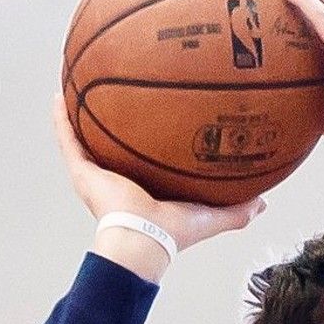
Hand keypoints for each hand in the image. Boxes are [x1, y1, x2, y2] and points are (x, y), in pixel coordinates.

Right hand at [54, 94, 265, 280]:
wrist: (146, 238)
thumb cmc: (177, 231)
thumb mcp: (214, 214)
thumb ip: (239, 208)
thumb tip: (264, 202)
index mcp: (145, 187)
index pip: (143, 158)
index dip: (146, 139)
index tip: (153, 115)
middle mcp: (118, 178)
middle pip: (112, 144)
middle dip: (112, 121)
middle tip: (114, 91)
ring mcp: (96, 175)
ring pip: (84, 138)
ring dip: (80, 114)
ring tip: (77, 85)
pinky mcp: (82, 172)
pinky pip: (68, 139)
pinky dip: (61, 119)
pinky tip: (59, 95)